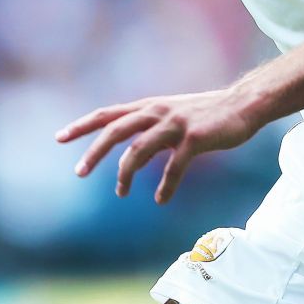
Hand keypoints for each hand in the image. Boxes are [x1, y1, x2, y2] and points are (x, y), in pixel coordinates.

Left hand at [56, 88, 260, 203]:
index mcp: (150, 106)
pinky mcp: (195, 139)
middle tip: (79, 172)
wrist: (244, 105)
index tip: (59, 137)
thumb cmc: (208, 113)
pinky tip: (162, 199)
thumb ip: (151, 127)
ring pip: (139, 150)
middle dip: (94, 152)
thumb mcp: (173, 114)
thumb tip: (133, 150)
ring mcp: (175, 124)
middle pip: (116, 130)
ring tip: (121, 193)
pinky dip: (165, 186)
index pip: (108, 114)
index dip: (82, 125)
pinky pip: (173, 167)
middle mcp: (158, 112)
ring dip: (126, 174)